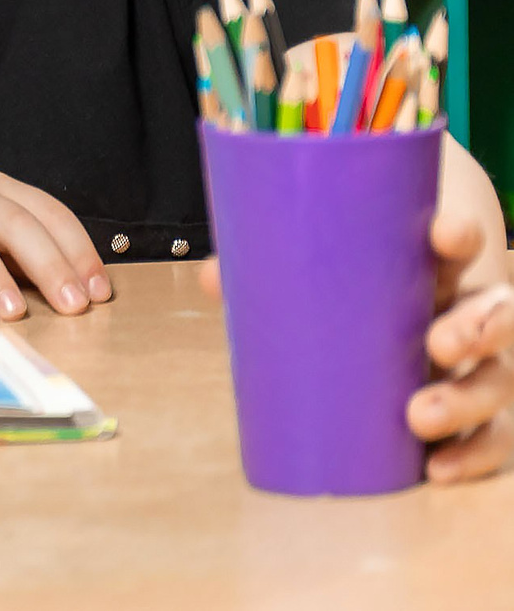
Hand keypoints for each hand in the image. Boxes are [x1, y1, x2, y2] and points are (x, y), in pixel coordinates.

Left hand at [199, 196, 512, 482]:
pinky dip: (473, 455)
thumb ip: (267, 274)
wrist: (385, 334)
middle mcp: (467, 314)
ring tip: (420, 416)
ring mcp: (479, 366)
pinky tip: (440, 468)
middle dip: (478, 327)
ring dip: (468, 398)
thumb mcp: (316, 279)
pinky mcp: (477, 416)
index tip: (444, 233)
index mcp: (432, 268)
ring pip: (498, 379)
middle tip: (437, 343)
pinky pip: (491, 439)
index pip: (459, 242)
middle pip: (495, 313)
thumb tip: (215, 278)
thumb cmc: (353, 298)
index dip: (460, 234)